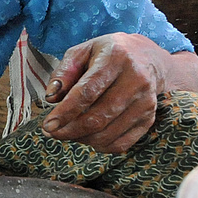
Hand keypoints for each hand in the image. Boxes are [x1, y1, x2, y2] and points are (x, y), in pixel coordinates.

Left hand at [41, 33, 177, 153]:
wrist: (147, 58)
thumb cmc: (107, 55)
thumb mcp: (82, 52)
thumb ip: (64, 72)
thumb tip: (51, 98)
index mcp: (116, 58)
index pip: (88, 91)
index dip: (66, 112)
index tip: (48, 125)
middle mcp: (136, 80)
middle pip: (98, 117)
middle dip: (69, 130)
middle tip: (52, 132)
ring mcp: (146, 102)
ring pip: (108, 134)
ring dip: (82, 139)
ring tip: (67, 132)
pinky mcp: (149, 119)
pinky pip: (121, 144)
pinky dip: (100, 146)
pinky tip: (88, 137)